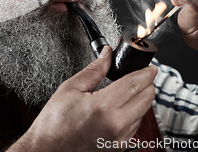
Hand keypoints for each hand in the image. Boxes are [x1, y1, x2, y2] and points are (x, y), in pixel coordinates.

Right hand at [10, 45, 156, 151]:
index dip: (145, 73)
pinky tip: (124, 106)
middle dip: (147, 84)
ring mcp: (119, 139)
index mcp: (103, 108)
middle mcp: (115, 125)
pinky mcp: (118, 147)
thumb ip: (94, 70)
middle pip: (145, 99)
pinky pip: (135, 127)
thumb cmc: (54, 123)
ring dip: (141, 99)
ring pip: (143, 113)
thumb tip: (106, 55)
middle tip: (144, 74)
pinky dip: (134, 114)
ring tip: (132, 89)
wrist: (47, 150)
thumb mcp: (71, 88)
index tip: (150, 67)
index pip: (134, 84)